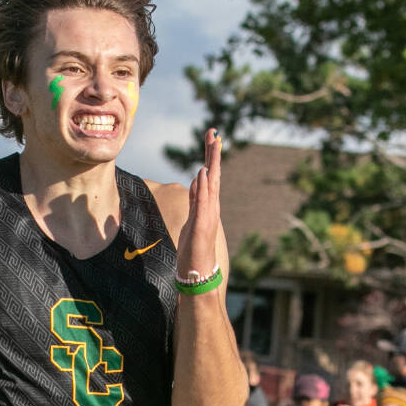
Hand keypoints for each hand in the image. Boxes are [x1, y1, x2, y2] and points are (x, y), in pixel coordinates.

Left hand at [176, 127, 223, 279]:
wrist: (199, 273)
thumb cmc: (194, 248)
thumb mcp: (192, 217)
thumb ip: (196, 199)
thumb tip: (197, 180)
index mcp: (208, 205)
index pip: (211, 175)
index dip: (211, 156)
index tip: (212, 137)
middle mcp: (212, 207)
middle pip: (214, 175)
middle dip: (213, 153)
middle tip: (214, 132)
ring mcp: (208, 216)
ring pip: (211, 185)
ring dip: (212, 164)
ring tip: (213, 145)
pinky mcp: (201, 226)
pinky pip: (203, 202)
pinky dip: (204, 187)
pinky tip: (204, 174)